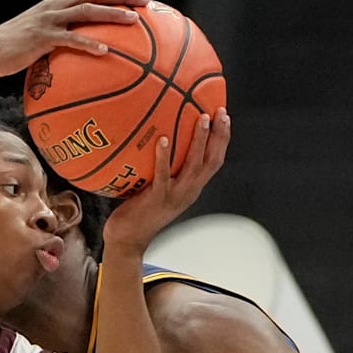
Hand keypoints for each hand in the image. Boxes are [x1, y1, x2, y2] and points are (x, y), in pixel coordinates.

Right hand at [0, 0, 149, 79]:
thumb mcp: (40, 36)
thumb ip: (61, 35)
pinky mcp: (41, 38)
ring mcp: (48, 20)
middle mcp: (55, 6)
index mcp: (57, 3)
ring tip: (134, 20)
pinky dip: (89, 44)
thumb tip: (82, 49)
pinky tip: (105, 52)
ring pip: (86, 12)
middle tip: (145, 1)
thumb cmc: (14, 49)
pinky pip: (70, 39)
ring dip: (112, 14)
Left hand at [104, 107, 230, 252]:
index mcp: (191, 188)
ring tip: (202, 118)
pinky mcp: (157, 199)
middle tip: (220, 112)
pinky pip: (163, 175)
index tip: (224, 116)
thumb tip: (158, 138)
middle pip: (211, 161)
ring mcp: (174, 196)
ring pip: (193, 165)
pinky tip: (162, 139)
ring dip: (199, 141)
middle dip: (219, 135)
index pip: (215, 161)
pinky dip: (164, 157)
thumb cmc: (139, 212)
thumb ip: (165, 169)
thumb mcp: (159, 188)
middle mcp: (188, 191)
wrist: (128, 240)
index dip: (222, 139)